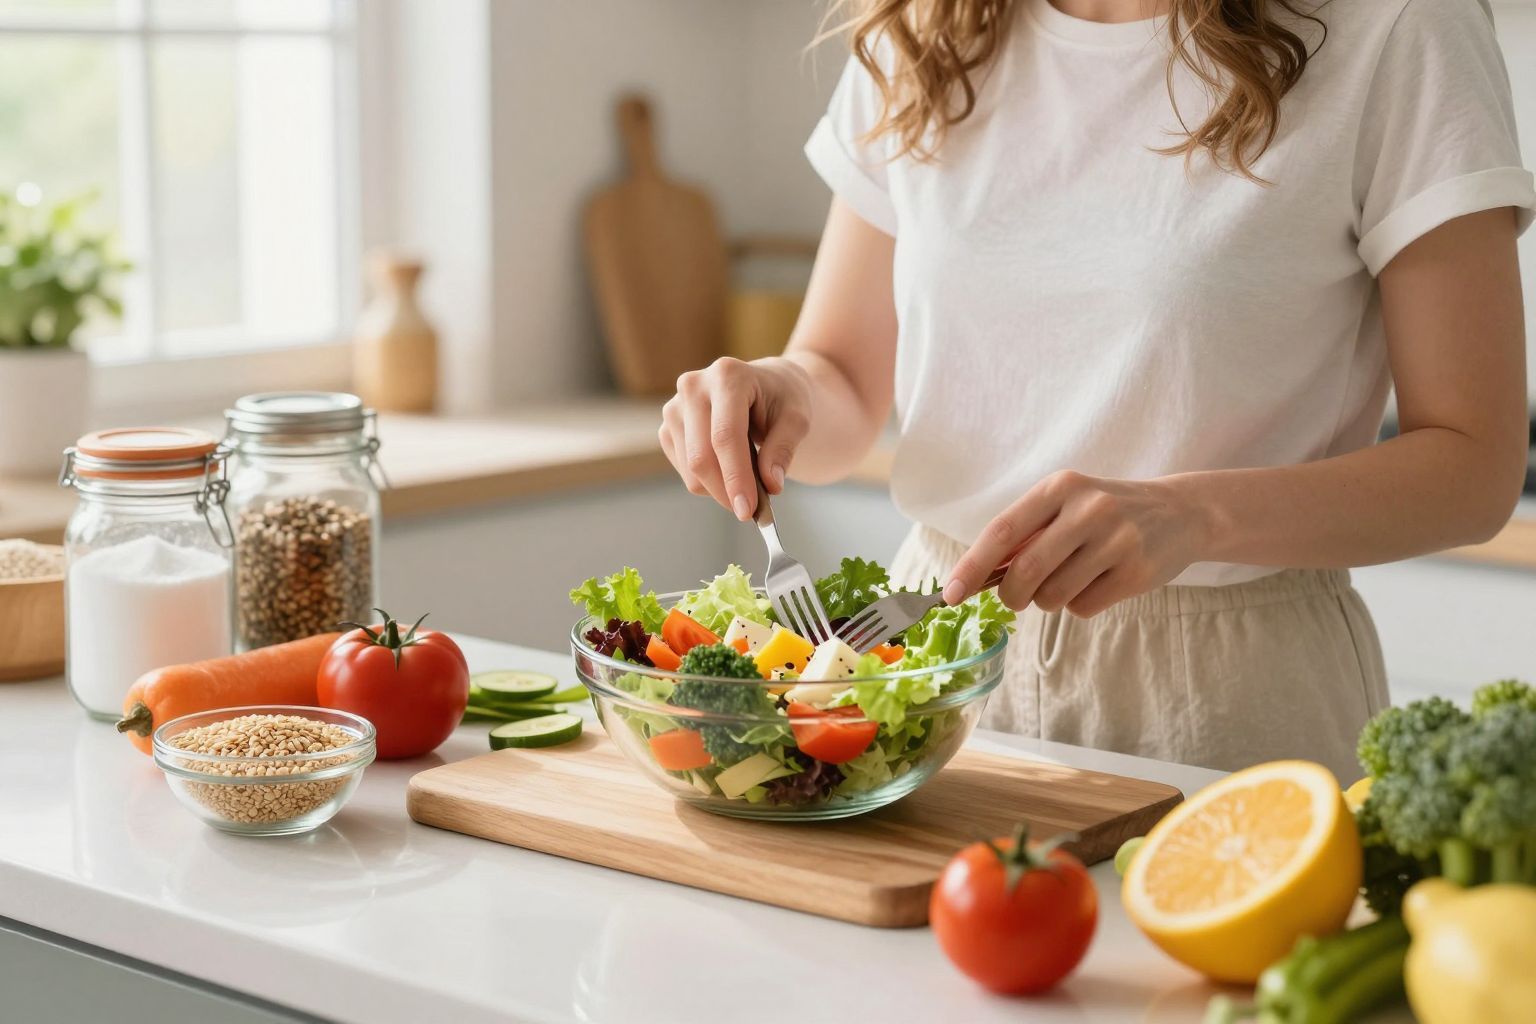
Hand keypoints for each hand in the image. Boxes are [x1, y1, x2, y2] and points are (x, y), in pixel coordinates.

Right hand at [659, 356, 813, 519]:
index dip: (735, 477)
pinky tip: (729, 468)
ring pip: (691, 469)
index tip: (747, 510)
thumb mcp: (797, 419)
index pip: (725, 436)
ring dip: (720, 488)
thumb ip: (784, 449)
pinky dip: (709, 482)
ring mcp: (674, 407)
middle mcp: (693, 387)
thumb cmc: (782, 399)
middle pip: (702, 456)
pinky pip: (685, 471)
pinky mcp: (667, 428)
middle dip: (726, 491)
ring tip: (748, 479)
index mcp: (728, 376)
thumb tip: (771, 484)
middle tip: (751, 510)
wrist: (764, 387)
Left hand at [943, 472, 1210, 617]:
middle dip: (1011, 595)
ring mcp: (1117, 540)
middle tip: (1017, 597)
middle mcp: (1089, 509)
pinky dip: (1080, 605)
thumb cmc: (1104, 513)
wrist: (1180, 512)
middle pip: (1025, 572)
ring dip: (1050, 601)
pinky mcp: (1137, 572)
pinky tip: (1100, 583)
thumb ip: (1026, 532)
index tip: (950, 594)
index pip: (1003, 531)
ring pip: (1053, 596)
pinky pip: (1083, 608)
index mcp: (1060, 487)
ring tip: (1071, 579)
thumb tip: (975, 575)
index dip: (971, 566)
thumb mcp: (1066, 503)